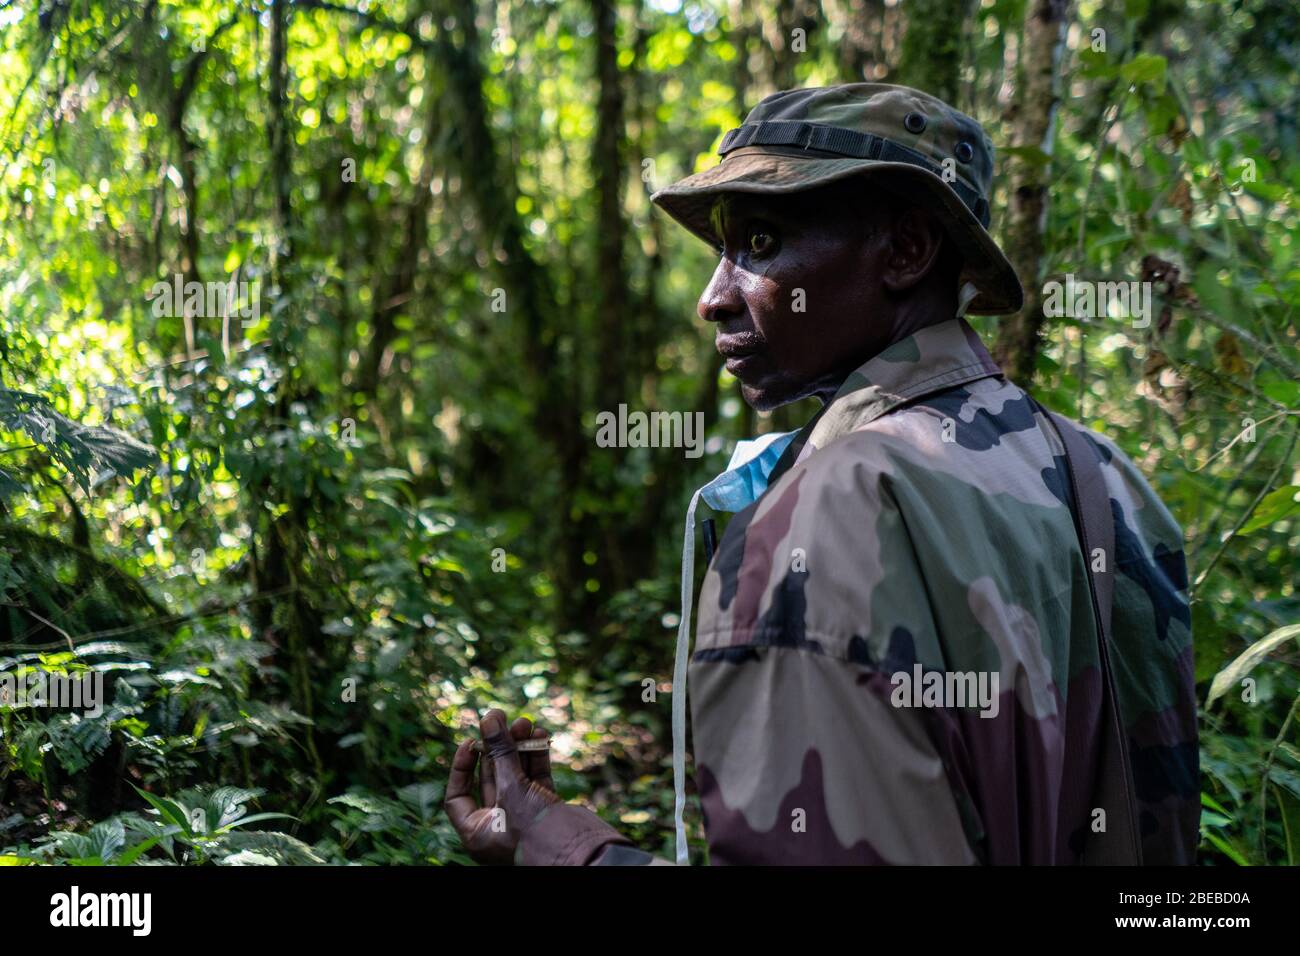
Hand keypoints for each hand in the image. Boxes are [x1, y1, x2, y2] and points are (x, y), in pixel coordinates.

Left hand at [444, 708, 561, 864]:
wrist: (580, 854)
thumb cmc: (535, 831)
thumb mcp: (512, 789)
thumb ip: (500, 752)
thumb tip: (490, 717)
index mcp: (477, 833)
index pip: (459, 796)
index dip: (461, 768)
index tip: (470, 741)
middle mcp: (498, 825)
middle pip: (492, 778)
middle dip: (499, 748)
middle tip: (504, 719)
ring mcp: (524, 816)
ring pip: (517, 775)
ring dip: (520, 747)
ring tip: (526, 723)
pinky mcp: (546, 808)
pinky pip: (537, 778)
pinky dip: (537, 756)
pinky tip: (540, 735)